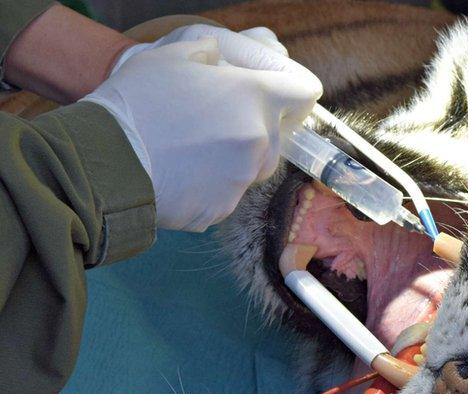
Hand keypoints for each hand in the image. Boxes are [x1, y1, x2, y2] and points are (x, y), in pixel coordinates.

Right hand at [81, 27, 322, 231]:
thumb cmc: (137, 102)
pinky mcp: (223, 209)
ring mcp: (243, 178)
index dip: (291, 90)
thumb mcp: (171, 56)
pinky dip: (210, 186)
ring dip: (232, 158)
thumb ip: (211, 53)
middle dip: (252, 127)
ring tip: (189, 148)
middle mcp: (260, 140)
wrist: (105, 159)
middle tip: (211, 121)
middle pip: (276, 134)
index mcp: (256, 98)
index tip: (279, 94)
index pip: (304, 93)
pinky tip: (179, 173)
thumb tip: (219, 56)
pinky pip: (226, 193)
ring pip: (251, 166)